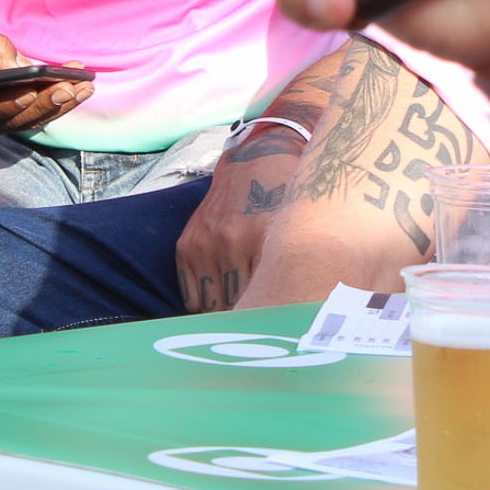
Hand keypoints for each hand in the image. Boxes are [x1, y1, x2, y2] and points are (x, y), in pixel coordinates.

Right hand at [0, 26, 93, 137]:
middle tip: (73, 87)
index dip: (8, 102)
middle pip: (16, 119)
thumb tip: (23, 70)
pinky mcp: (7, 122)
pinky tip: (79, 91)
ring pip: (30, 121)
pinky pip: (35, 118)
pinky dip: (57, 104)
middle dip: (48, 102)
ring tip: (86, 87)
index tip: (31, 91)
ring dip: (61, 105)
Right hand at [172, 128, 296, 311]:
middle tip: (262, 328)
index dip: (271, 324)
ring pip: (210, 309)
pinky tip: (223, 299)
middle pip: (236, 312)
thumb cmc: (290, 200)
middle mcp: (232, 243)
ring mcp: (206, 244)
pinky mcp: (187, 244)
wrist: (259, 158)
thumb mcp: (299, 232)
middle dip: (249, 323)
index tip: (278, 332)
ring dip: (225, 316)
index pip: (264, 306)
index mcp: (266, 242)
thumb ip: (296, 271)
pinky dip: (205, 304)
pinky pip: (191, 295)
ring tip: (242, 316)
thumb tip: (302, 318)